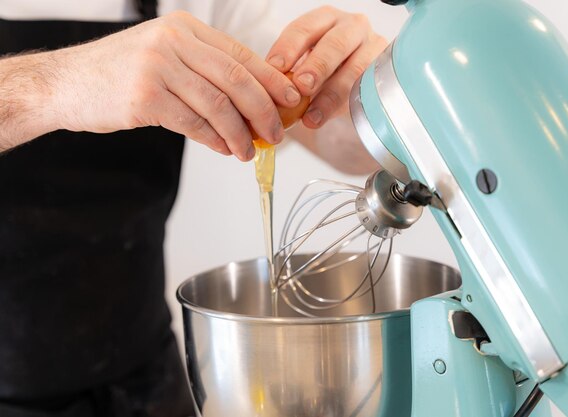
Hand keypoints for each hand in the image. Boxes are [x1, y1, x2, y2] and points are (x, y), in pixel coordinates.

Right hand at [49, 11, 301, 160]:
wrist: (64, 84)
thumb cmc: (118, 74)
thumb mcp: (163, 56)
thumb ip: (203, 71)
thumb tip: (250, 102)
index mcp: (184, 29)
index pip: (241, 54)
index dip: (271, 80)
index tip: (291, 100)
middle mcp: (173, 42)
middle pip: (237, 79)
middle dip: (264, 111)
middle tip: (276, 133)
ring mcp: (157, 67)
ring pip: (218, 105)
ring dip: (240, 133)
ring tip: (249, 151)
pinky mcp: (144, 97)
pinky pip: (193, 123)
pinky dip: (214, 139)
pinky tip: (223, 149)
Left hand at [266, 6, 387, 128]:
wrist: (353, 84)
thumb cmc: (324, 71)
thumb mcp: (304, 65)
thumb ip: (289, 74)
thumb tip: (266, 92)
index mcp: (325, 19)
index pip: (305, 28)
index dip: (288, 47)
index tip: (274, 68)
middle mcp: (352, 27)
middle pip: (335, 44)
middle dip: (317, 66)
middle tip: (300, 86)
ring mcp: (373, 47)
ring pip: (355, 68)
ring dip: (331, 94)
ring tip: (311, 115)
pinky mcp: (385, 71)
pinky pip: (367, 88)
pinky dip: (345, 106)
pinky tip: (327, 118)